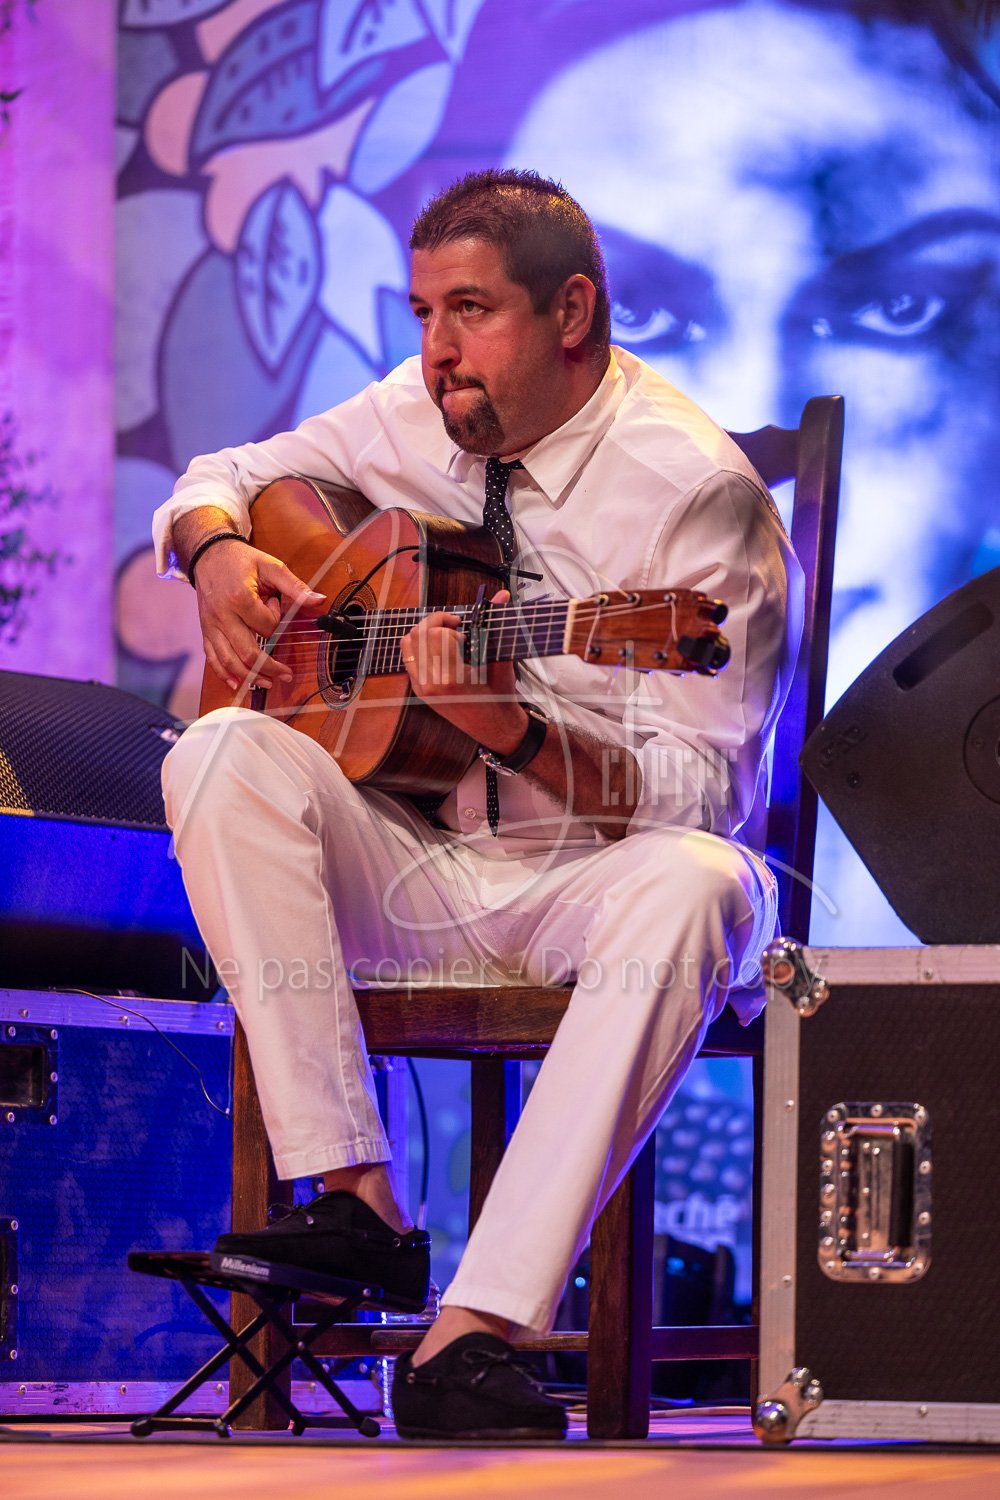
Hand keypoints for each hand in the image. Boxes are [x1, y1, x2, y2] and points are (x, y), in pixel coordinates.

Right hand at [194, 538, 324, 690]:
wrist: (208, 554)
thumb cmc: (240, 560)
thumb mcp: (270, 566)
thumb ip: (294, 586)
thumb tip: (318, 600)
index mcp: (239, 598)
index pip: (266, 626)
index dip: (276, 621)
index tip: (274, 606)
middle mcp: (222, 615)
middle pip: (247, 652)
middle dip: (269, 667)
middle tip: (286, 675)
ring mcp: (211, 625)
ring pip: (229, 661)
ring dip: (249, 677)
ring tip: (267, 683)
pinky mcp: (205, 630)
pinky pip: (212, 657)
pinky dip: (224, 674)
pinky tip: (237, 683)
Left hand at [399, 590, 527, 751]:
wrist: (494, 728)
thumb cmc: (500, 698)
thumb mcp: (500, 660)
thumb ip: (495, 625)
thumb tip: (501, 596)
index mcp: (449, 677)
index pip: (434, 634)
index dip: (447, 623)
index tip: (462, 624)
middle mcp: (430, 683)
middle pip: (416, 635)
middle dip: (434, 623)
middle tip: (454, 625)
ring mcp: (422, 688)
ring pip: (408, 646)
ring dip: (425, 633)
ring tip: (446, 636)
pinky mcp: (420, 691)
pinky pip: (410, 659)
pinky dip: (422, 647)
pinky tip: (441, 650)